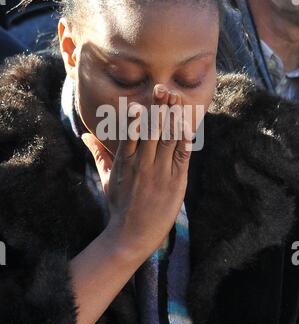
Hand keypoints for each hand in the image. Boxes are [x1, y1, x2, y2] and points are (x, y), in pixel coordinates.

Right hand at [82, 85, 192, 256]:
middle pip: (152, 130)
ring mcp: (159, 171)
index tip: (141, 101)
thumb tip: (84, 135)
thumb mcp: (105, 177)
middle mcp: (142, 163)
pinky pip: (182, 155)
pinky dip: (185, 140)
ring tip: (177, 101)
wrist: (131, 234)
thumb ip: (98, 153)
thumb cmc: (118, 204)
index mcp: (125, 160)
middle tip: (163, 89)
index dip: (137, 116)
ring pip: (168, 139)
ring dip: (173, 118)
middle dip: (158, 109)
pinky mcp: (175, 180)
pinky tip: (188, 126)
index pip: (131, 132)